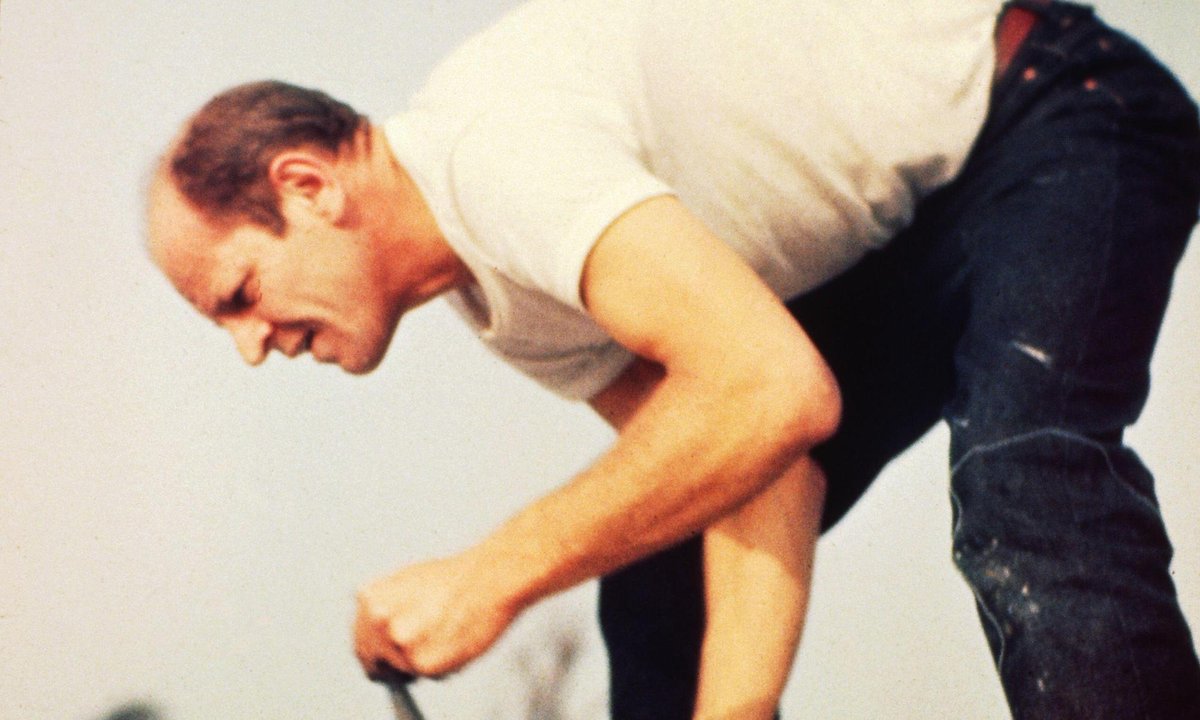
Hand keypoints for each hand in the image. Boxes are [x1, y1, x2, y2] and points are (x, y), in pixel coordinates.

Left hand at [353, 552, 518, 678]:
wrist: (489, 577)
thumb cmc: (458, 577)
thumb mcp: (408, 581)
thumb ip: (388, 608)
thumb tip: (383, 633)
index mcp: (370, 599)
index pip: (362, 642)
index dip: (380, 652)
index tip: (391, 657)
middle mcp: (376, 621)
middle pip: (376, 664)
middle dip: (397, 662)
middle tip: (424, 649)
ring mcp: (397, 643)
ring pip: (405, 671)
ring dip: (423, 662)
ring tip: (446, 634)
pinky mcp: (421, 663)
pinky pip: (429, 676)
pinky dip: (444, 666)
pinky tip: (455, 640)